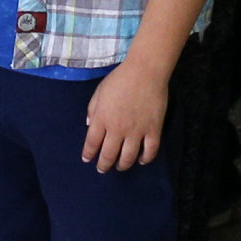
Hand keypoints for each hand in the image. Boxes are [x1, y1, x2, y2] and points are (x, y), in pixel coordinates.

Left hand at [81, 57, 168, 171]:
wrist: (145, 71)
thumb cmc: (120, 79)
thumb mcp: (99, 92)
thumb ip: (92, 109)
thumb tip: (89, 125)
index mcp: (102, 118)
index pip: (92, 143)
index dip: (89, 154)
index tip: (88, 159)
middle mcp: (117, 129)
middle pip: (108, 155)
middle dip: (104, 165)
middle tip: (102, 168)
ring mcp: (136, 131)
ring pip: (128, 157)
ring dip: (123, 165)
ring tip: (120, 166)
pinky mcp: (153, 130)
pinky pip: (150, 151)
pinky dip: (145, 159)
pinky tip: (141, 160)